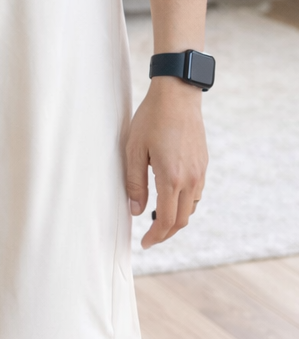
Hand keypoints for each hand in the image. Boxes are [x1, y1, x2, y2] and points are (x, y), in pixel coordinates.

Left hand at [126, 76, 207, 248]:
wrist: (178, 95)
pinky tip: (171, 198)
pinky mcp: (203, 163)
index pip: (167, 220)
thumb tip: (136, 211)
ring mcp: (200, 171)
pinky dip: (185, 204)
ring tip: (158, 219)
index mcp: (172, 178)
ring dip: (176, 219)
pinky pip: (196, 193)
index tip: (145, 244)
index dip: (156, 236)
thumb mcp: (134, 150)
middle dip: (166, 233)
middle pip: (182, 220)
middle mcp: (190, 179)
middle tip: (150, 238)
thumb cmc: (151, 119)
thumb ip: (135, 183)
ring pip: (191, 208)